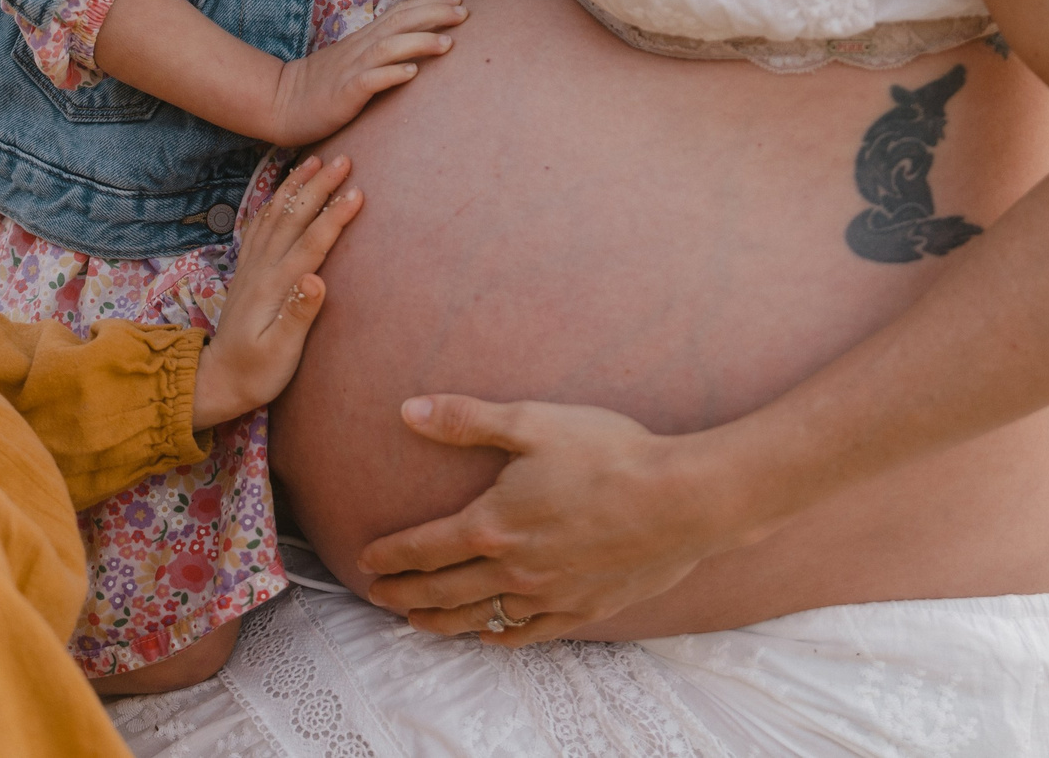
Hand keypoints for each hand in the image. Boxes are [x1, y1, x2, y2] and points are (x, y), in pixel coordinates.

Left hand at [191, 154, 361, 429]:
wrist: (217, 379)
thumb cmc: (255, 372)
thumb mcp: (280, 352)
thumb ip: (298, 316)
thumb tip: (317, 280)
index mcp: (274, 287)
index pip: (311, 243)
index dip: (335, 216)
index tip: (358, 191)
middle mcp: (261, 269)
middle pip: (293, 217)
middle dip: (319, 186)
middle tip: (343, 158)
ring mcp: (251, 267)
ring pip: (275, 214)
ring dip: (296, 185)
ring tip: (315, 160)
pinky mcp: (247, 271)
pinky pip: (258, 226)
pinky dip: (272, 201)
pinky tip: (280, 190)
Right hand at [263, 0, 467, 145]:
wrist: (280, 103)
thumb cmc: (322, 86)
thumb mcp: (354, 62)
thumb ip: (381, 52)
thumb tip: (416, 47)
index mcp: (364, 39)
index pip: (400, 12)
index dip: (430, 3)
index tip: (459, 0)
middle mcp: (360, 48)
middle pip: (399, 21)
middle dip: (434, 14)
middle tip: (465, 12)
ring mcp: (351, 69)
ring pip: (388, 47)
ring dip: (419, 42)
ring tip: (448, 43)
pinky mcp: (343, 93)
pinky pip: (369, 80)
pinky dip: (392, 74)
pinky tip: (412, 73)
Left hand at [355, 395, 743, 644]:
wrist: (683, 499)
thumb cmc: (609, 453)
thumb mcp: (531, 422)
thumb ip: (465, 420)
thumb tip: (407, 411)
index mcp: (493, 524)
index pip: (425, 547)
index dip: (390, 556)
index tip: (366, 562)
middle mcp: (514, 568)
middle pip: (443, 591)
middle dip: (405, 594)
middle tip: (377, 597)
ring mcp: (550, 593)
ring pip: (481, 618)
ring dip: (442, 622)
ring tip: (417, 623)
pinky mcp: (585, 607)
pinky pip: (530, 632)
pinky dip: (501, 637)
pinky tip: (490, 636)